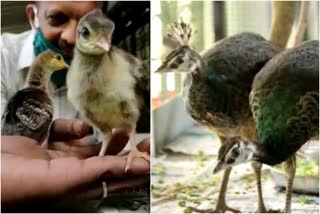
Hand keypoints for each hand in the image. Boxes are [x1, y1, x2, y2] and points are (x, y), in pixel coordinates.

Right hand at [1, 119, 149, 208]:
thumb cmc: (26, 185)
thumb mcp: (71, 179)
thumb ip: (105, 171)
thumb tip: (140, 168)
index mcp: (84, 187)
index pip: (119, 178)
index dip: (138, 167)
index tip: (153, 152)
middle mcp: (76, 173)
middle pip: (109, 159)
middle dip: (125, 148)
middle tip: (140, 136)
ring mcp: (62, 158)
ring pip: (91, 145)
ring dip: (105, 136)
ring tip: (116, 127)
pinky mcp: (49, 143)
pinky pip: (68, 132)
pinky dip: (73, 127)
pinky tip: (77, 127)